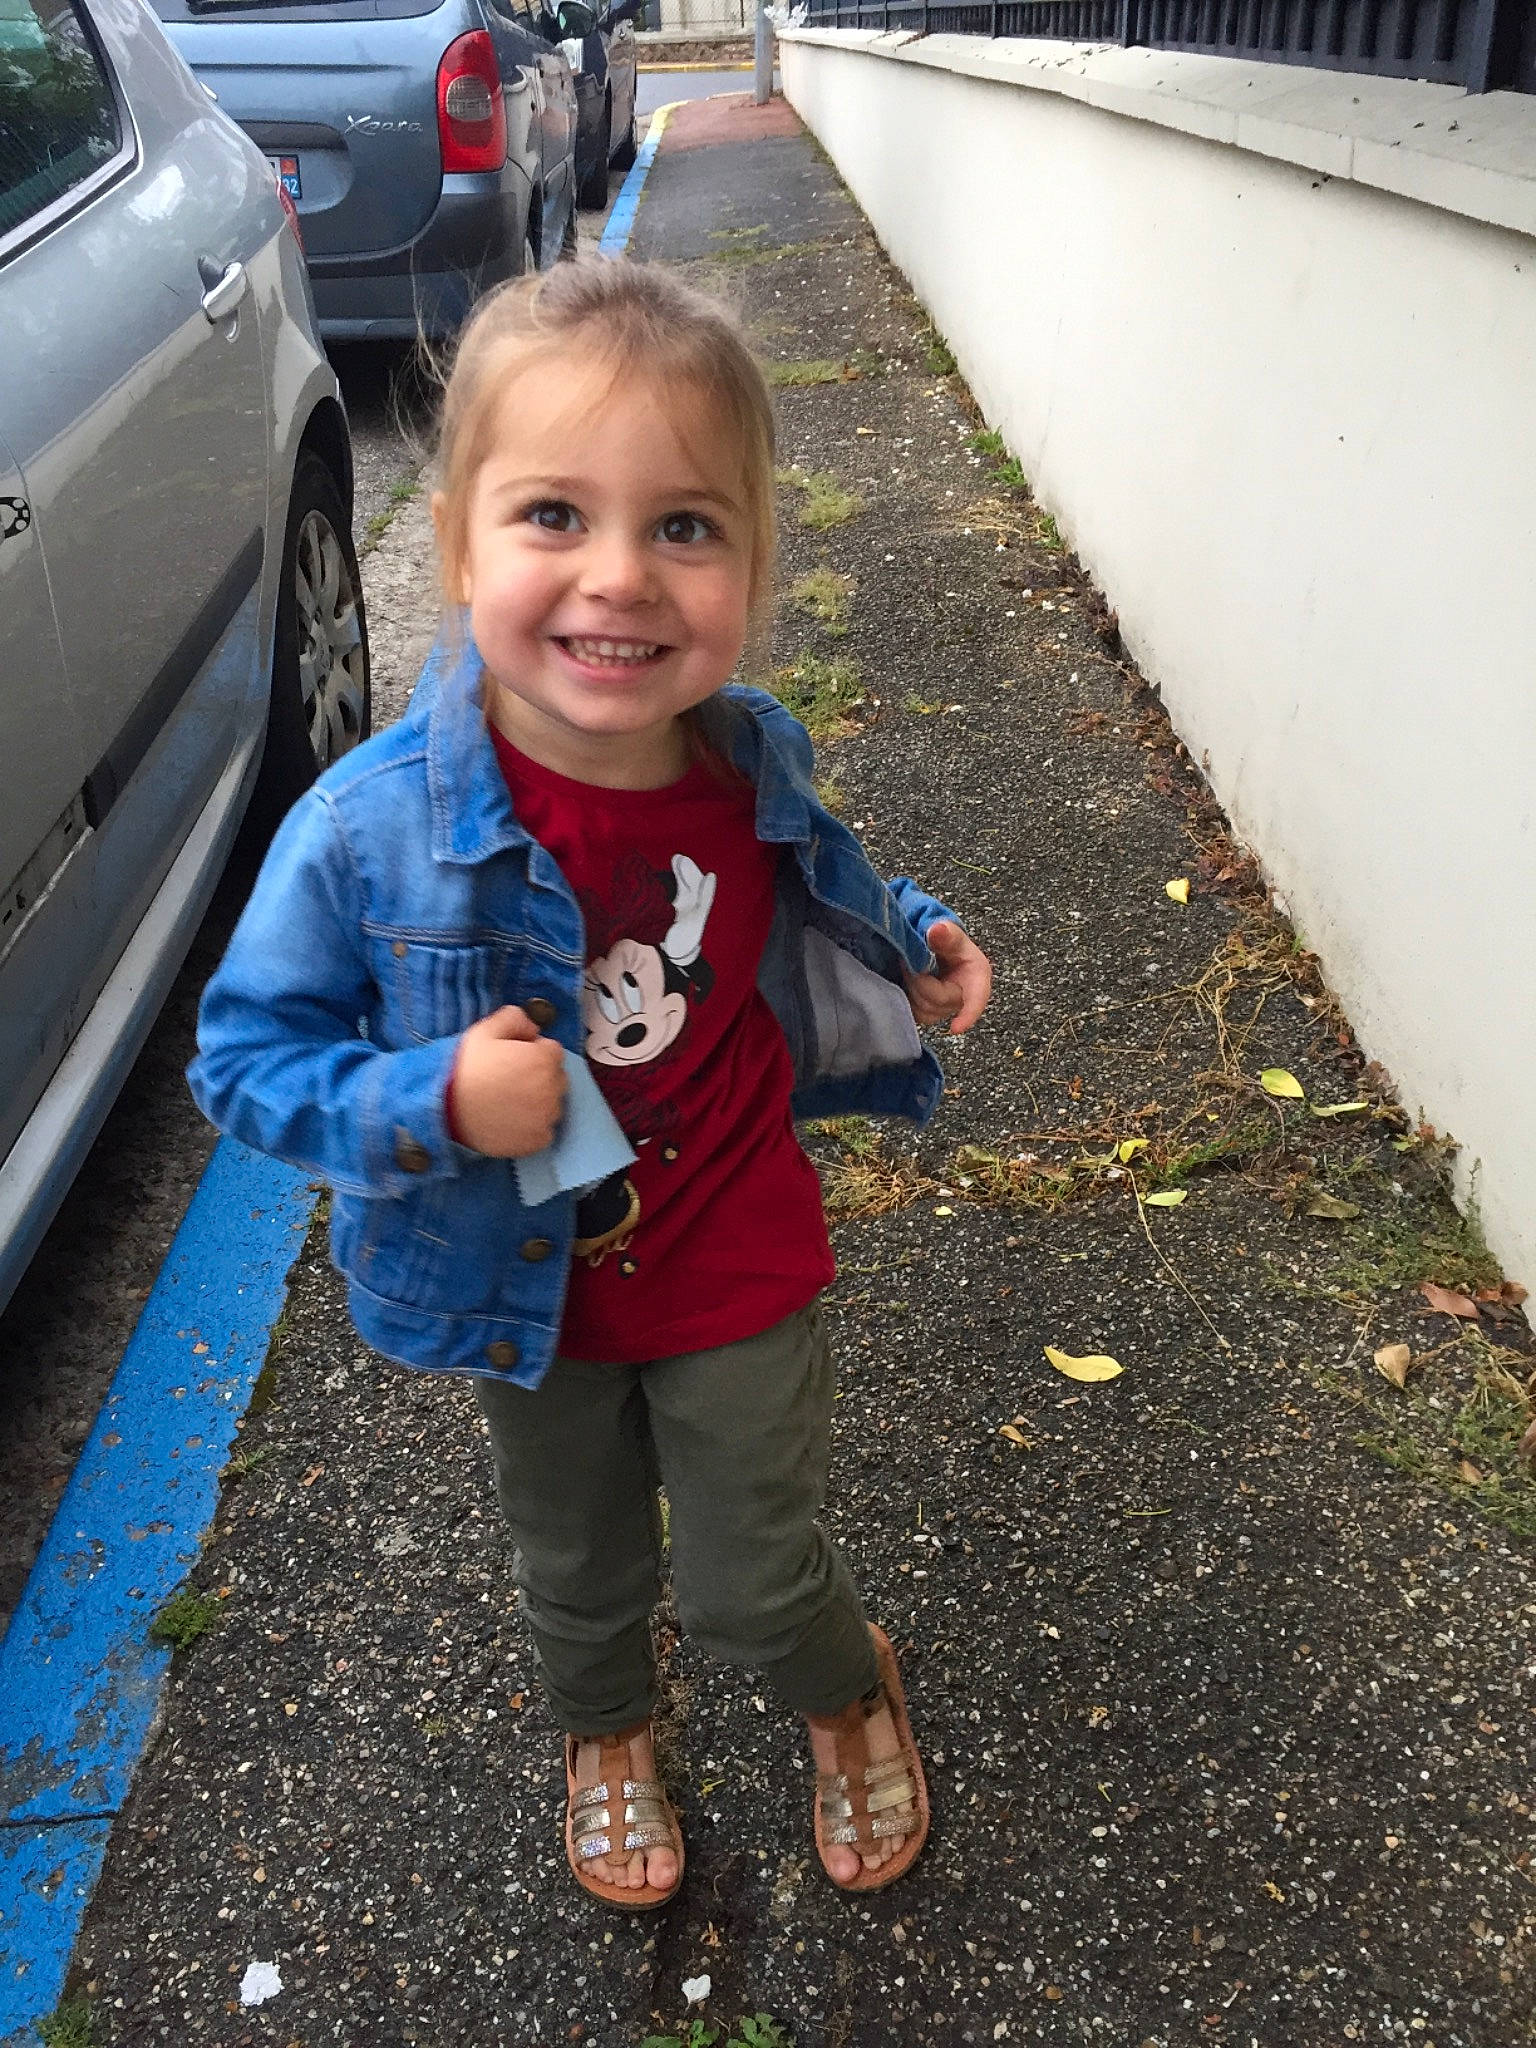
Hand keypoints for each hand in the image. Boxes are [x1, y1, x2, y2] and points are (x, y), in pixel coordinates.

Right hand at [450, 1006, 567, 1157]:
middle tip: (509, 1081)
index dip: (533, 1052)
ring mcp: (546, 1117)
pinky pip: (544, 1131)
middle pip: (555, 1078)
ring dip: (538, 1102)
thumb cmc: (464, 1068)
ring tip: (508, 1103)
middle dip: (539, 1076)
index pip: (552, 1051)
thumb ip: (514, 1018)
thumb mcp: (484, 1031)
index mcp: (542, 1059)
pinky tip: (510, 1121)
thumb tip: (533, 1027)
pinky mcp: (537, 1141)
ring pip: (551, 1105)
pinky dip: (532, 1127)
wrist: (443, 1109)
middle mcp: (552, 1088)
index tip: (514, 1059)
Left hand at [902, 920, 991, 1034]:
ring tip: (908, 968)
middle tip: (909, 962)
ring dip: (911, 988)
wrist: (928, 943)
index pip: (976, 1000)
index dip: (968, 1015)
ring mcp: (944, 1007)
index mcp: (976, 976)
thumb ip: (945, 933)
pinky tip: (905, 982)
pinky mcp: (928, 1011)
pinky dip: (906, 998)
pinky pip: (914, 1014)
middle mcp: (963, 996)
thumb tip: (938, 930)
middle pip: (940, 1003)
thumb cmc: (944, 938)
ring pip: (925, 1011)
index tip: (956, 1028)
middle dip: (921, 982)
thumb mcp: (948, 932)